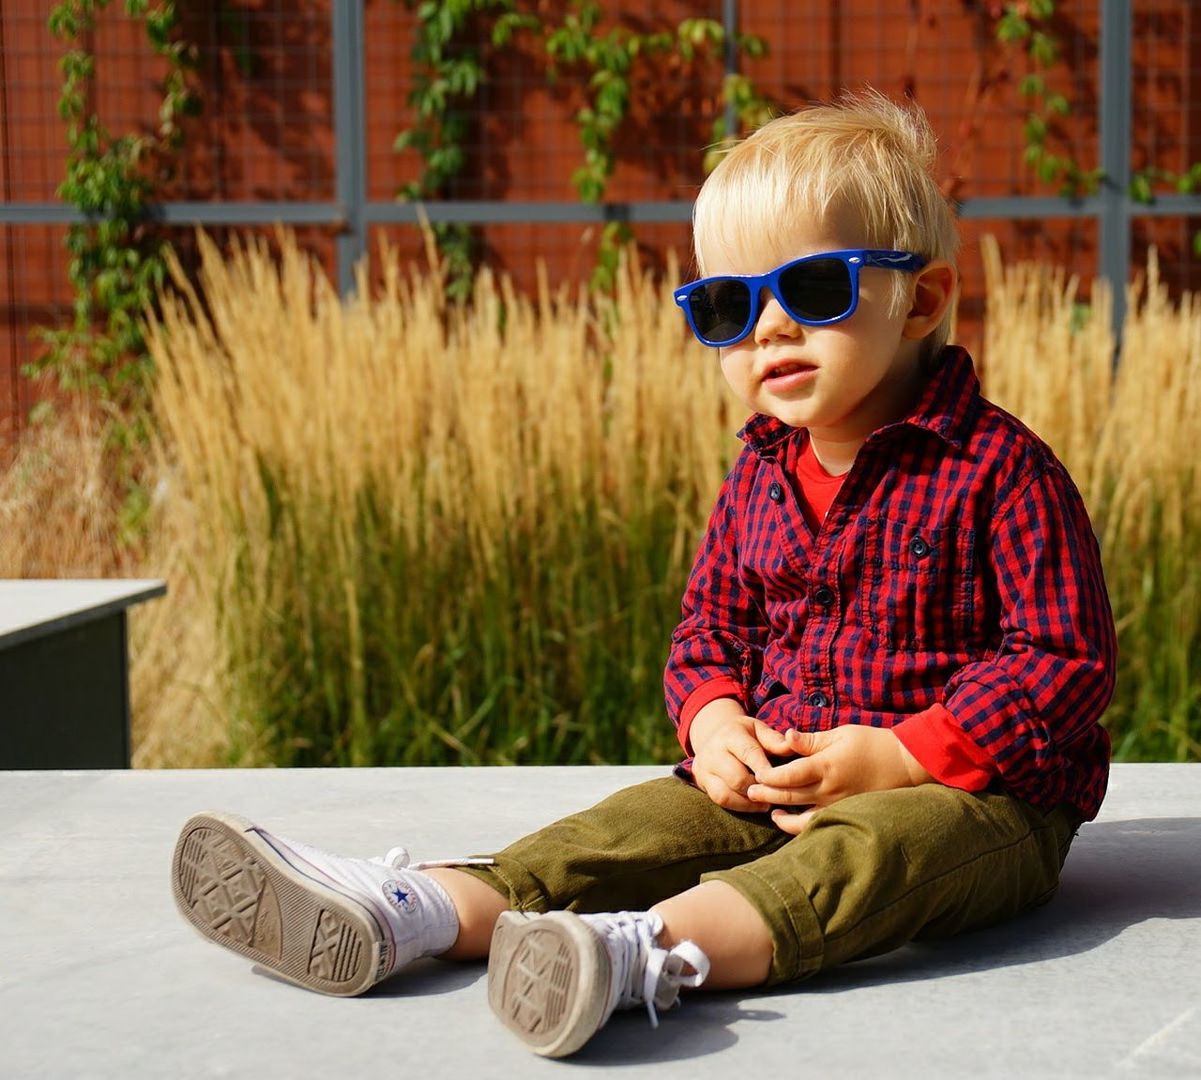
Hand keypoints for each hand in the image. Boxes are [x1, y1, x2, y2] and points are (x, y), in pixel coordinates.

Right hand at [690, 701, 775, 812]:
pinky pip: (720, 800)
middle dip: (758, 789)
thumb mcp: (758, 730)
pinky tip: (754, 806)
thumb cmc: (745, 735)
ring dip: (748, 802)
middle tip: (777, 796)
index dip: (765, 769)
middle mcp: (712, 751)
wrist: (714, 735)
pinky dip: (739, 806)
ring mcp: (703, 768)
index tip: (782, 781)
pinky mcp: (700, 782)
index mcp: (730, 734)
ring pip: (725, 793)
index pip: (748, 753)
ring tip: (766, 804)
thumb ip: (774, 740)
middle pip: (736, 777)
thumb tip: (792, 748)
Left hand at [746, 726, 932, 834]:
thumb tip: (785, 736)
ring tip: (770, 811)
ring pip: (803, 818)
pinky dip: (803, 826)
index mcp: (826, 766)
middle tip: (749, 792)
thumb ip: (811, 740)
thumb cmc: (871, 743)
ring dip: (783, 817)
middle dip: (767, 795)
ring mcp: (839, 805)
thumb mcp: (840, 734)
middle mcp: (830, 789)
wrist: (904, 763)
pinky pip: (820, 824)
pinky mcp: (847, 813)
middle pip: (790, 796)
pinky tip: (794, 821)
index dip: (769, 776)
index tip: (756, 774)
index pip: (789, 775)